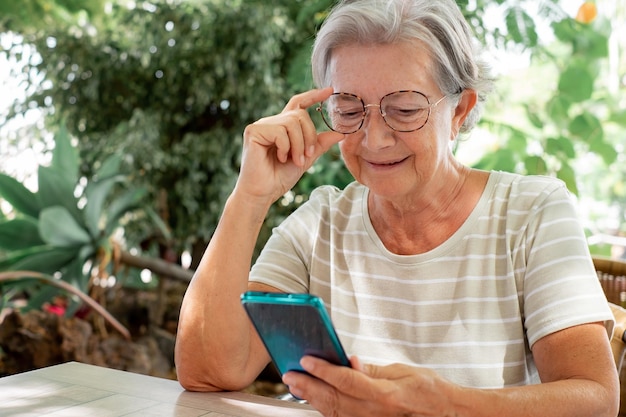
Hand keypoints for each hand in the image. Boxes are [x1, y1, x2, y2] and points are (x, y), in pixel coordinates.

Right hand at [235, 87, 343, 204]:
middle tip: (306, 157)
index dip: (313, 96)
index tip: (329, 91)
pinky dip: (286, 147)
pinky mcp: (253, 131)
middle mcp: (271, 122)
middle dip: (309, 136)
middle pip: (300, 115)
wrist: (263, 193)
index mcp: (282, 127)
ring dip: (299, 144)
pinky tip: (280, 158)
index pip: (298, 104)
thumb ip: (319, 144)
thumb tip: (340, 133)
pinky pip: (280, 131)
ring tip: (295, 161)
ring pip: (292, 122)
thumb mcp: (305, 159)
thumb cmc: (279, 178)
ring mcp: (261, 125)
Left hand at [282, 356, 456, 416]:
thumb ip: (372, 369)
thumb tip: (350, 361)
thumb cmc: (429, 390)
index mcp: (386, 395)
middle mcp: (376, 413)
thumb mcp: (402, 371)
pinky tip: (315, 399)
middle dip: (309, 386)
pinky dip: (326, 408)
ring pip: (334, 412)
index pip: (347, 380)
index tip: (306, 359)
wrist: (447, 413)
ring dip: (312, 398)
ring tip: (297, 385)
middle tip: (290, 374)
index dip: (324, 370)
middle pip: (334, 399)